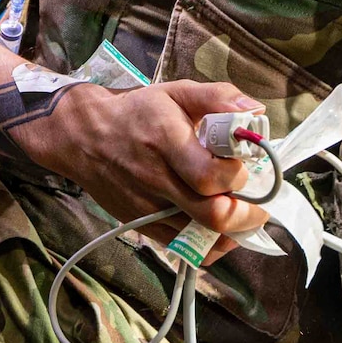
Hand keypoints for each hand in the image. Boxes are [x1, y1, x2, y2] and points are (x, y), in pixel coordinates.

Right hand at [17, 81, 271, 263]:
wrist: (84, 138)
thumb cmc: (137, 113)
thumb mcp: (175, 93)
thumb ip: (218, 97)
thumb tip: (257, 111)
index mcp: (166, 142)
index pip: (210, 176)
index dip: (238, 177)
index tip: (246, 168)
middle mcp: (156, 179)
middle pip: (211, 215)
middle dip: (246, 215)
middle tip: (258, 204)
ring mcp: (147, 207)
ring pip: (200, 240)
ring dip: (231, 234)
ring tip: (242, 217)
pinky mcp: (142, 225)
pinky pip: (184, 249)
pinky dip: (209, 245)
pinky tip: (219, 229)